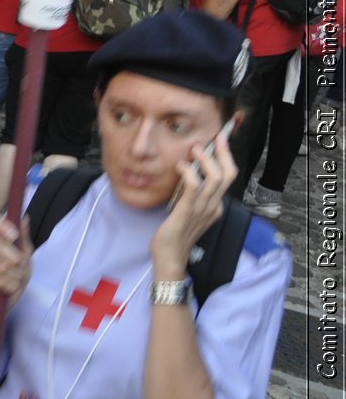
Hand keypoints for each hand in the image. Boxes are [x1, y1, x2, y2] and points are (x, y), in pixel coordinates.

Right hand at [0, 214, 31, 302]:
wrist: (10, 293)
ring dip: (14, 274)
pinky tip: (10, 285)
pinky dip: (8, 284)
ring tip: (17, 277)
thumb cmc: (18, 269)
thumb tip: (24, 218)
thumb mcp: (25, 252)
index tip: (14, 236)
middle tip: (21, 264)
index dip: (3, 226)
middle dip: (14, 257)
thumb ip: (23, 236)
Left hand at [151, 131, 236, 269]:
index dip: (226, 156)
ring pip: (215, 179)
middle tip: (211, 139)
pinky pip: (193, 188)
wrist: (170, 258)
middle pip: (228, 175)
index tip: (220, 140)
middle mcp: (213, 206)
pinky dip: (189, 173)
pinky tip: (180, 166)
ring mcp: (202, 210)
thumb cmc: (175, 234)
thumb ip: (192, 195)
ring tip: (195, 149)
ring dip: (206, 160)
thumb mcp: (188, 211)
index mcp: (215, 206)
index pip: (228, 177)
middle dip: (222, 153)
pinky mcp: (186, 213)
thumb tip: (188, 173)